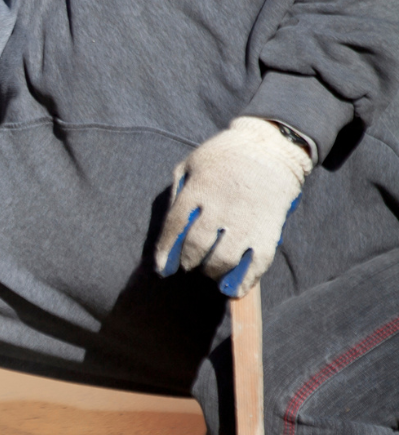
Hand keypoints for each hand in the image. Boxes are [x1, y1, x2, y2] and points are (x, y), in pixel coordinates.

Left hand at [154, 116, 312, 296]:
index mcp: (198, 190)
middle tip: (189, 264)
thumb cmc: (224, 156)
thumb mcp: (191, 164)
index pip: (174, 227)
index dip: (166, 251)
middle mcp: (221, 207)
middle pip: (197, 246)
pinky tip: (235, 289)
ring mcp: (246, 219)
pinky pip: (257, 262)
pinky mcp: (269, 229)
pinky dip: (245, 279)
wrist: (271, 146)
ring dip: (212, 271)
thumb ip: (178, 193)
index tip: (162, 268)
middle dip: (189, 261)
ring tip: (210, 269)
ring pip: (223, 258)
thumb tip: (170, 228)